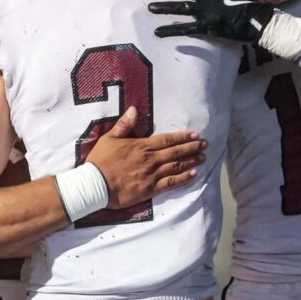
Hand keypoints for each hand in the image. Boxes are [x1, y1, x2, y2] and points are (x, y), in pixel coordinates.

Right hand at [85, 106, 206, 208]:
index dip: (183, 137)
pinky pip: (171, 183)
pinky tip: (193, 175)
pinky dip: (183, 178)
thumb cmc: (100, 161)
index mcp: (142, 146)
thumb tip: (134, 109)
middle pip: (176, 152)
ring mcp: (152, 175)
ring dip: (191, 161)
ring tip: (203, 158)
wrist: (95, 184)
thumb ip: (124, 124)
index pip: (167, 140)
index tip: (195, 134)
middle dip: (192, 147)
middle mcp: (150, 159)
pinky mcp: (150, 189)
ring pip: (176, 166)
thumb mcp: (109, 138)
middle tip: (205, 144)